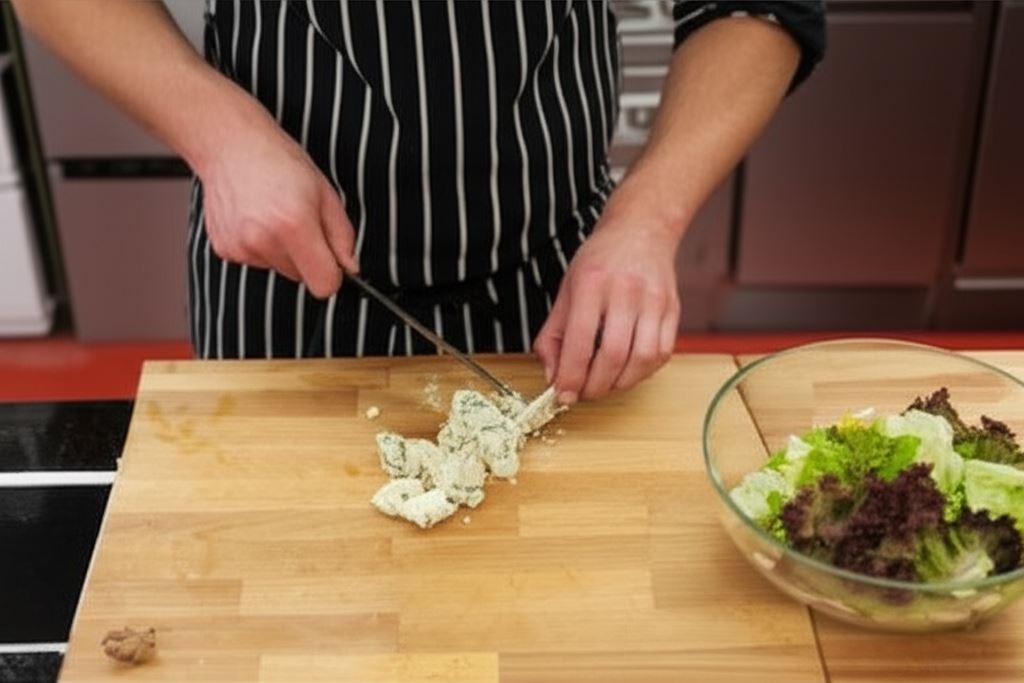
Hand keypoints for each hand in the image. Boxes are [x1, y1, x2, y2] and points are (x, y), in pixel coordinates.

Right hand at [197, 110, 357, 297]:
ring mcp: (241, 247)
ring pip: (279, 269)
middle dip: (307, 256)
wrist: (230, 143)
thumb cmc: (278, 161)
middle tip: (299, 221)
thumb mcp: (325, 192)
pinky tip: (256, 218)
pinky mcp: (225, 249)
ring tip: (274, 215)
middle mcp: (263, 240)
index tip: (331, 258)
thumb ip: (343, 236)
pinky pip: (257, 261)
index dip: (333, 273)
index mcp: (294, 224)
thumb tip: (350, 268)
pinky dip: (261, 246)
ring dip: (283, 250)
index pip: (325, 285)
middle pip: (302, 278)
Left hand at [534, 200, 681, 403]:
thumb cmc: (600, 262)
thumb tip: (553, 376)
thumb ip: (553, 335)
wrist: (641, 231)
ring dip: (619, 383)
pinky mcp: (672, 310)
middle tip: (582, 393)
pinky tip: (626, 370)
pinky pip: (661, 354)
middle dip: (595, 386)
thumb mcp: (566, 290)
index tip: (563, 394)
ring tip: (603, 384)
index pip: (580, 340)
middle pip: (614, 354)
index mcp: (591, 282)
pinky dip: (641, 372)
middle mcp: (625, 290)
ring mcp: (654, 301)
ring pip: (641, 359)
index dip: (571, 375)